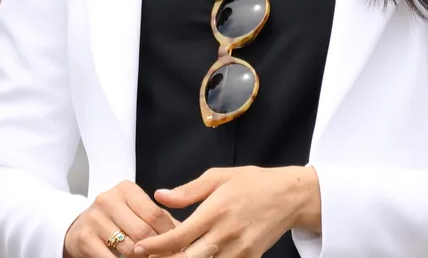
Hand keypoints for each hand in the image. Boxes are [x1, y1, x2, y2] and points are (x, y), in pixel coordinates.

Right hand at [63, 179, 178, 256]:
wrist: (77, 227)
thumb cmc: (114, 218)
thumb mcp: (134, 211)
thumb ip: (159, 219)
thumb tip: (186, 233)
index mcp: (126, 189)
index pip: (155, 214)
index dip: (170, 234)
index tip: (179, 246)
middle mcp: (108, 200)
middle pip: (143, 231)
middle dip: (158, 248)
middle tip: (168, 256)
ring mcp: (95, 219)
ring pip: (129, 247)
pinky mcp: (84, 239)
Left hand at [131, 166, 320, 257]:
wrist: (288, 196)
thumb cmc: (252, 183)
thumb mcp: (219, 177)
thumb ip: (188, 191)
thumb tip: (160, 196)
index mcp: (215, 211)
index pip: (178, 237)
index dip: (155, 246)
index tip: (139, 249)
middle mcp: (225, 234)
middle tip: (149, 257)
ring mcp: (238, 250)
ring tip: (172, 256)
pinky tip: (196, 255)